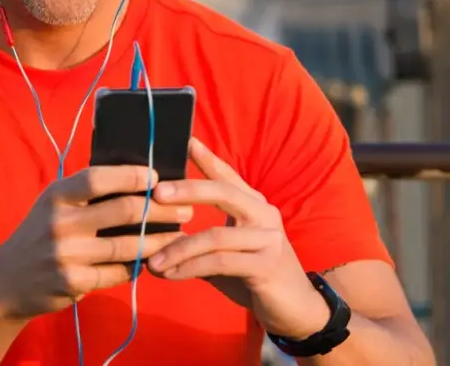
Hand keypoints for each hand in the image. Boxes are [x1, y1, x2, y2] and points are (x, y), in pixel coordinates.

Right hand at [0, 165, 191, 320]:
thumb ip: (86, 192)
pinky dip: (138, 265)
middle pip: (123, 210)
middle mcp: (60, 222)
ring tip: (180, 235)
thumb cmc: (40, 233)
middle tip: (186, 209)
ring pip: (128, 245)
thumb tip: (139, 177)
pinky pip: (118, 272)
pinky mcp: (74, 283)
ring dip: (159, 240)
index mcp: (57, 195)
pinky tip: (152, 259)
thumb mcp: (54, 204)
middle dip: (161, 209)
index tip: (158, 178)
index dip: (132, 176)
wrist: (5, 282)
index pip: (99, 178)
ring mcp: (67, 255)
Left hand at [146, 139, 329, 339]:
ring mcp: (268, 239)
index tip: (186, 141)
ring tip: (153, 261)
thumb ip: (201, 241)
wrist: (296, 308)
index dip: (208, 159)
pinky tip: (172, 275)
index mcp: (254, 205)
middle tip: (157, 193)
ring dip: (179, 249)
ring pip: (216, 236)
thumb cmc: (255, 275)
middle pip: (224, 192)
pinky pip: (220, 263)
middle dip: (188, 190)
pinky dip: (191, 269)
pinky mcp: (266, 266)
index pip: (228, 176)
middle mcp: (264, 215)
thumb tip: (159, 239)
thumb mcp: (228, 252)